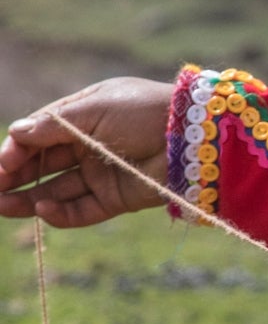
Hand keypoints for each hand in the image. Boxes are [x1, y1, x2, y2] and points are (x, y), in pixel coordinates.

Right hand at [0, 78, 173, 227]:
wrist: (193, 137)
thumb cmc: (143, 111)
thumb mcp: (94, 110)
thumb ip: (54, 125)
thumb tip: (16, 132)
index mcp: (82, 116)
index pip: (38, 134)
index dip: (17, 149)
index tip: (2, 163)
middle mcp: (88, 146)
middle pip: (42, 164)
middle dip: (15, 176)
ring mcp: (101, 173)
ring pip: (56, 190)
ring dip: (29, 199)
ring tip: (2, 205)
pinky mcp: (116, 199)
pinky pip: (82, 210)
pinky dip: (61, 213)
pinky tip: (42, 209)